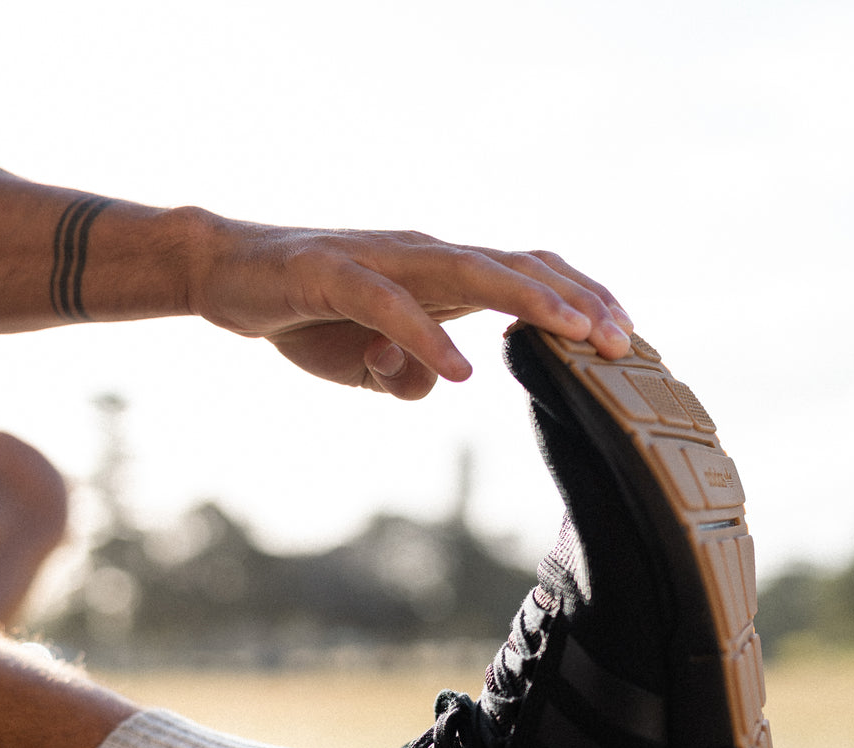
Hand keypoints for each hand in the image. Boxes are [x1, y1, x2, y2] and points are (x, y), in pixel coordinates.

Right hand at [190, 219, 633, 399]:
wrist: (228, 275)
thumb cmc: (309, 315)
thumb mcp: (368, 364)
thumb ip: (409, 375)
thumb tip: (436, 384)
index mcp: (442, 275)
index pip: (529, 277)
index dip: (581, 303)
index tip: (624, 341)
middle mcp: (425, 257)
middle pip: (519, 268)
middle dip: (578, 303)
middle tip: (624, 343)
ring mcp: (382, 261)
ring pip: (470, 272)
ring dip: (529, 303)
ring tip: (575, 334)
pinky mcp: (333, 273)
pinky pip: (390, 305)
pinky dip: (428, 336)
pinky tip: (458, 371)